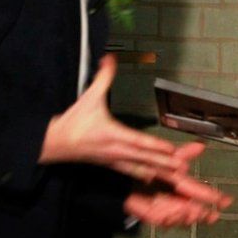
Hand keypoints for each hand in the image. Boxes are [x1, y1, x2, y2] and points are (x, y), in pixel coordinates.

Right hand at [40, 54, 183, 179]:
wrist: (55, 143)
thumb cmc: (73, 122)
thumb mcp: (89, 97)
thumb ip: (103, 78)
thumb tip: (110, 58)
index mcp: (113, 134)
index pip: (139, 142)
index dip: (156, 147)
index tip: (171, 150)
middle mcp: (116, 150)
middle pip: (145, 159)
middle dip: (164, 163)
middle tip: (182, 167)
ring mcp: (114, 160)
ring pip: (140, 169)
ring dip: (158, 172)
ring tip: (175, 175)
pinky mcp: (111, 165)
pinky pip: (131, 172)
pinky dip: (144, 175)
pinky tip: (154, 178)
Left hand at [123, 141, 232, 226]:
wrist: (126, 179)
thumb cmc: (148, 169)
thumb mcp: (168, 160)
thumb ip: (184, 154)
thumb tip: (201, 145)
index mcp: (184, 188)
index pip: (203, 194)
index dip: (216, 198)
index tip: (227, 201)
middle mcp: (178, 201)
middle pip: (196, 211)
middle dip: (203, 213)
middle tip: (209, 213)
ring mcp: (167, 209)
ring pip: (182, 218)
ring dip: (188, 217)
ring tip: (192, 212)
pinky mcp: (153, 216)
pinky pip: (164, 222)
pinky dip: (170, 219)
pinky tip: (174, 214)